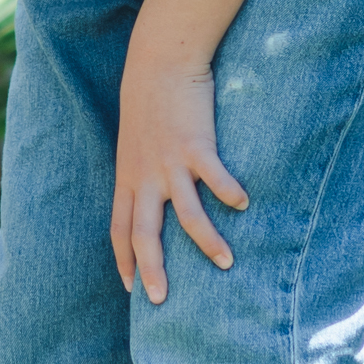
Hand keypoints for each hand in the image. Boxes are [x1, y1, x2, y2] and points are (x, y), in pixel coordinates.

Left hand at [112, 58, 247, 302]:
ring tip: (225, 263)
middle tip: (161, 300)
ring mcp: (170, 164)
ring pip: (187, 216)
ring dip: (207, 243)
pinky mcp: (196, 146)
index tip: (130, 289)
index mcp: (128, 179)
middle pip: (144, 235)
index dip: (124, 261)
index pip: (120, 230)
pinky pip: (214, 178)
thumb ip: (143, 173)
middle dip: (152, 271)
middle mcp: (145, 177)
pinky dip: (229, 192)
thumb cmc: (150, 103)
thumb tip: (155, 197)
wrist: (158, 63)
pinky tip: (243, 204)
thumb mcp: (136, 143)